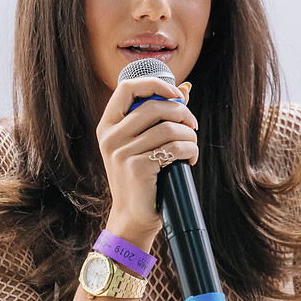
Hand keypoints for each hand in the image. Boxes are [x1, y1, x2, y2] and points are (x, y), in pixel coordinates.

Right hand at [96, 78, 196, 249]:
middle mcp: (110, 136)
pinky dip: (189, 151)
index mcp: (108, 125)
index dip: (154, 84)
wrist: (132, 216)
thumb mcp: (144, 143)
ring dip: (189, 136)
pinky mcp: (137, 167)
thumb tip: (185, 88)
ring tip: (191, 147)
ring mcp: (121, 152)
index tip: (175, 94)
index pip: (127, 88)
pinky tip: (189, 160)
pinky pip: (174, 148)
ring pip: (168, 128)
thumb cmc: (142, 177)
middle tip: (192, 126)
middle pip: (155, 106)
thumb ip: (160, 115)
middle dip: (182, 113)